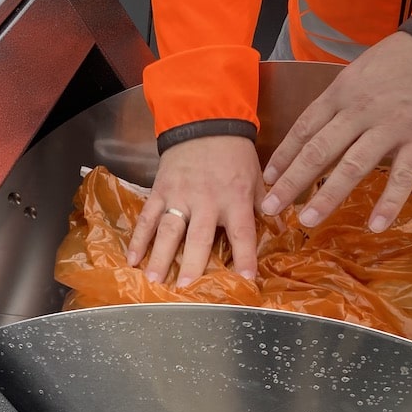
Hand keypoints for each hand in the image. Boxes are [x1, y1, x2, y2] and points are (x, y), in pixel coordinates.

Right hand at [126, 135, 263, 286]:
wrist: (205, 121)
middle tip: (186, 289)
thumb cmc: (235, 153)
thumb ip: (262, 204)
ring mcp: (180, 197)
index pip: (242, 233)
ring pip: (169, 231)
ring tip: (155, 280)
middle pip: (198, 238)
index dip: (245, 257)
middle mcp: (206, 201)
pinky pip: (148, 218)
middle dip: (193, 265)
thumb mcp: (257, 176)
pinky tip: (133, 259)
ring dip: (161, 257)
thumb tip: (279, 228)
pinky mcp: (160, 191)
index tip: (245, 280)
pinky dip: (139, 238)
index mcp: (235, 199)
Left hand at [260, 31, 411, 231]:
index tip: (267, 179)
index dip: (284, 156)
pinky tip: (375, 226)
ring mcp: (391, 128)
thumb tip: (307, 138)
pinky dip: (389, 203)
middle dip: (292, 182)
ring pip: (353, 167)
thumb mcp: (356, 75)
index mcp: (341, 94)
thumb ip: (334, 105)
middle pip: (320, 151)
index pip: (304, 129)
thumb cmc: (397, 64)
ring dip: (328, 196)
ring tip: (307, 220)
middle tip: (270, 207)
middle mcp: (361, 112)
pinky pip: (402, 176)